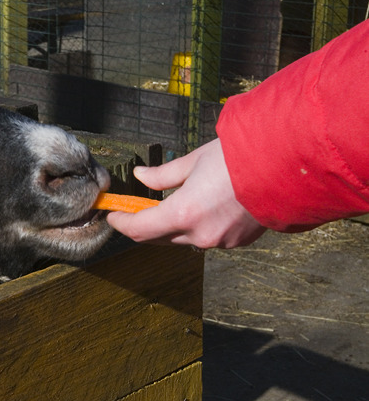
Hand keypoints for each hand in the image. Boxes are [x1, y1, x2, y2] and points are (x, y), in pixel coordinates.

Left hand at [106, 138, 265, 248]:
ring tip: (172, 205)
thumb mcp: (194, 161)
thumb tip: (141, 177)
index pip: (139, 230)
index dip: (122, 223)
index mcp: (183, 214)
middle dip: (144, 225)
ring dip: (172, 226)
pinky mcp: (237, 243)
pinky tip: (204, 208)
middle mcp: (199, 235)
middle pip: (158, 238)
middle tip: (135, 210)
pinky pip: (207, 238)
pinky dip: (197, 227)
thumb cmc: (239, 157)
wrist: (287, 166)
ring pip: (183, 239)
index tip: (113, 215)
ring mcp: (220, 242)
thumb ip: (163, 175)